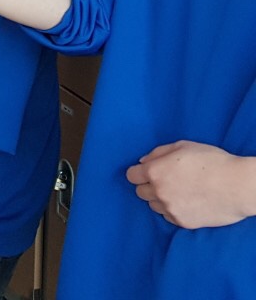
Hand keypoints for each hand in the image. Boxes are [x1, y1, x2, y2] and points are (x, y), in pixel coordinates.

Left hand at [127, 142, 255, 227]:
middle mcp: (159, 192)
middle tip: (167, 181)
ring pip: (154, 206)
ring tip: (179, 191)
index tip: (147, 172)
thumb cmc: (212, 161)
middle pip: (140, 192)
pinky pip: (169, 216)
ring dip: (160, 199)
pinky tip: (187, 202)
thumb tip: (142, 162)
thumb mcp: (182, 146)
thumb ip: (157, 153)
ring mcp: (171, 209)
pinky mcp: (183, 222)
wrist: (238, 186)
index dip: (138, 173)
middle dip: (149, 186)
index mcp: (155, 172)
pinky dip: (173, 210)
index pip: (131, 176)